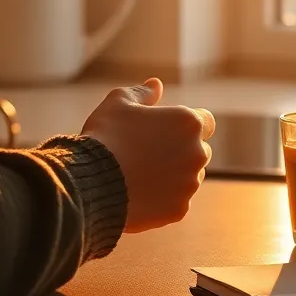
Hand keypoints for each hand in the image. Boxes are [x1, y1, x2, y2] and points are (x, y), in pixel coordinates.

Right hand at [82, 78, 214, 232]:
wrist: (90, 182)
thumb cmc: (105, 136)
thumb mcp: (118, 103)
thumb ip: (142, 93)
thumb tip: (156, 85)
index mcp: (188, 122)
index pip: (205, 122)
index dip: (186, 125)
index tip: (167, 130)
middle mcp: (197, 153)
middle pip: (200, 151)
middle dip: (181, 151)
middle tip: (149, 153)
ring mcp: (190, 184)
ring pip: (189, 178)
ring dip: (174, 176)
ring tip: (140, 175)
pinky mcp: (179, 210)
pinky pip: (176, 202)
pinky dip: (162, 199)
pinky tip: (138, 194)